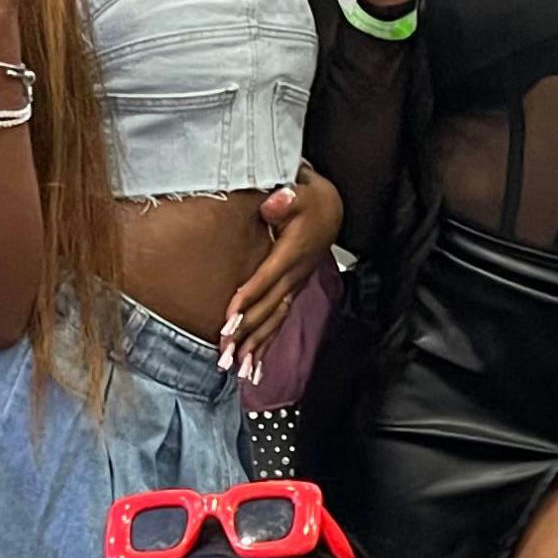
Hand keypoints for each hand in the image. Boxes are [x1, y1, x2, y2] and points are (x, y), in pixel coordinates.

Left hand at [216, 167, 342, 377]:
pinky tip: (253, 366)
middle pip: (269, 309)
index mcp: (292, 252)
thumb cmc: (311, 198)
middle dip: (247, 334)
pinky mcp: (291, 292)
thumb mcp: (302, 188)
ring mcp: (294, 287)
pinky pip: (278, 322)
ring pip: (274, 321)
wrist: (331, 209)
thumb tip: (274, 204)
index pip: (266, 279)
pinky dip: (265, 345)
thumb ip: (287, 196)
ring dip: (255, 347)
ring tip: (237, 369)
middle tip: (226, 354)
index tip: (229, 318)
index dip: (247, 299)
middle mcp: (294, 275)